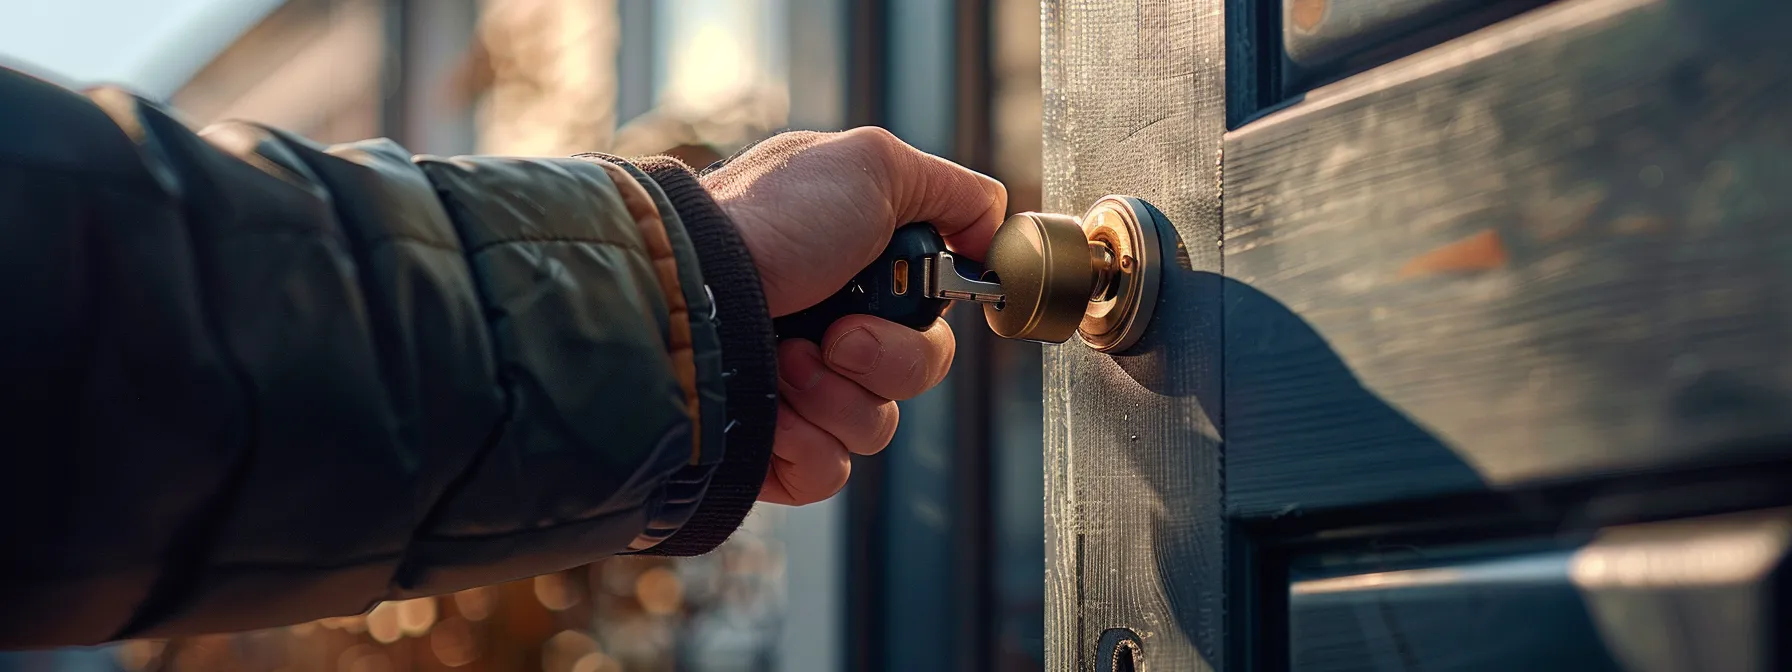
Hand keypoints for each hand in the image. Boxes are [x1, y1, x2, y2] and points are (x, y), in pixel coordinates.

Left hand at [703, 127, 1006, 504]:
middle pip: (917, 375)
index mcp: (855, 270)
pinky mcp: (769, 447)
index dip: (933, 316)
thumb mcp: (874, 164)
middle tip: (837, 331)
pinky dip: (808, 444)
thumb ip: (952, 190)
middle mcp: (827, 327)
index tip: (918, 293)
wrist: (685, 292)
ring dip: (839, 397)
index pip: (934, 316)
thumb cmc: (770, 220)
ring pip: (875, 428)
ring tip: (786, 361)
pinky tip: (774, 412)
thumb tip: (995, 231)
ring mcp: (796, 391)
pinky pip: (828, 471)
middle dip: (887, 357)